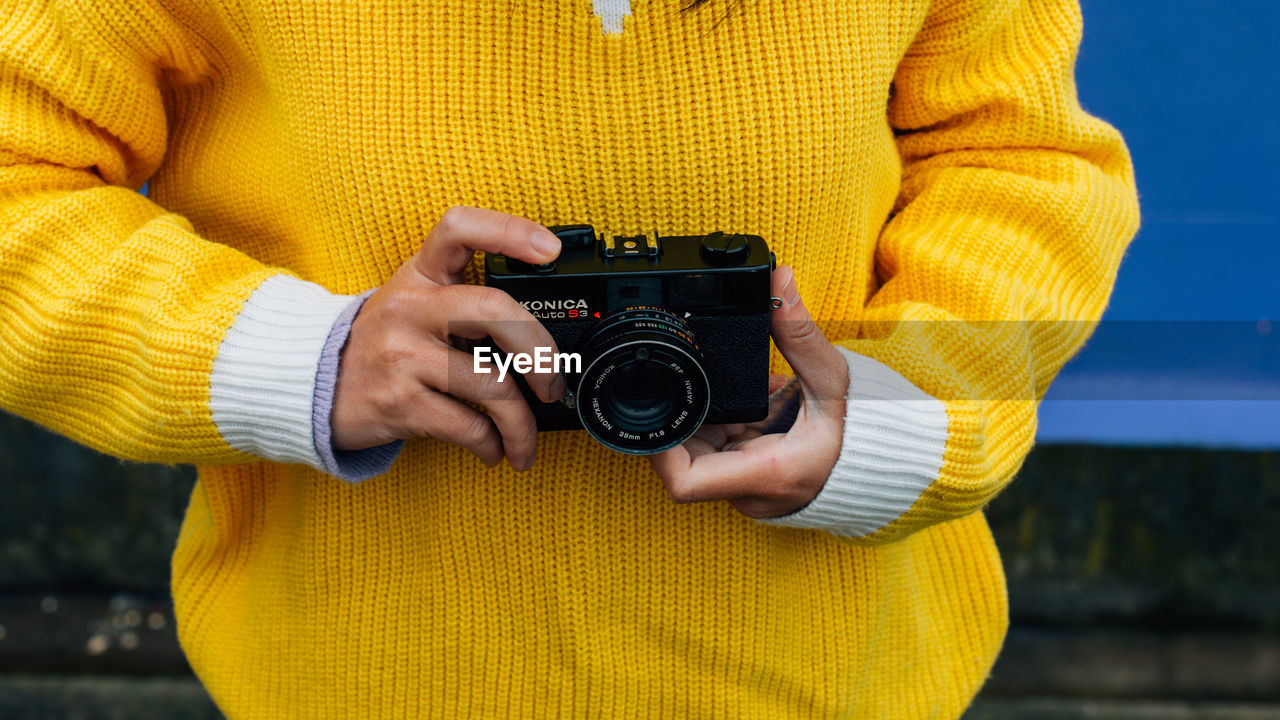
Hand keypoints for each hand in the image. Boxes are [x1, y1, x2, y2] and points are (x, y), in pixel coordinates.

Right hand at [331, 206, 565, 470]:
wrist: (308, 385)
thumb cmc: (380, 343)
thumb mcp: (410, 302)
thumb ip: (463, 300)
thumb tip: (541, 338)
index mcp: (420, 276)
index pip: (460, 229)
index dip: (509, 231)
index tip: (550, 250)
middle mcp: (411, 309)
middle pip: (496, 311)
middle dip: (541, 353)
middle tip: (552, 384)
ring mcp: (403, 356)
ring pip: (492, 385)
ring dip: (522, 424)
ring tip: (524, 440)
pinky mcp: (400, 403)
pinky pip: (468, 426)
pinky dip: (492, 445)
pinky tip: (493, 449)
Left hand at [648, 266, 848, 517]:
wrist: (902, 470)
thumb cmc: (873, 435)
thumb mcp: (835, 379)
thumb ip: (800, 333)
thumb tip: (778, 282)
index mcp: (767, 474)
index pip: (682, 482)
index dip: (657, 450)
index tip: (657, 410)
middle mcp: (755, 493)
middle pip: (687, 461)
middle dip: (686, 420)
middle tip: (695, 383)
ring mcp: (757, 493)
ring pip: (707, 457)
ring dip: (710, 422)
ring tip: (737, 391)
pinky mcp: (763, 484)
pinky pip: (729, 456)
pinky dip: (732, 427)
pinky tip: (755, 402)